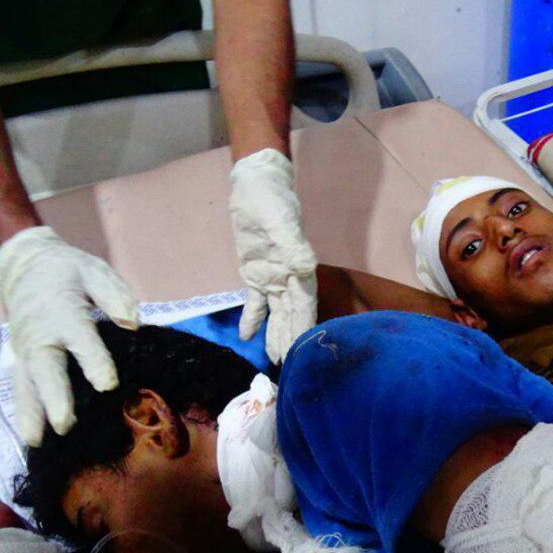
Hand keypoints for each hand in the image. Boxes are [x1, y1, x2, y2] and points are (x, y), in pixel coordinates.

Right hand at [0, 227, 139, 445]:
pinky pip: (21, 386)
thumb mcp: (94, 271)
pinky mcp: (21, 359)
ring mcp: (26, 349)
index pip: (80, 340)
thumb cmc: (68, 271)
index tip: (108, 384)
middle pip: (47, 369)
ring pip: (27, 384)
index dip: (94, 362)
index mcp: (63, 313)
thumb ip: (114, 295)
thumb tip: (133, 322)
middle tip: (64, 425)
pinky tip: (31, 436)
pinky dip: (24, 411)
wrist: (25, 266)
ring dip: (31, 414)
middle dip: (55, 398)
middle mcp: (41, 335)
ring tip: (36, 441)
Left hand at [228, 149, 318, 363]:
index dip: (303, 329)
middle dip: (292, 340)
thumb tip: (305, 269)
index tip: (304, 352)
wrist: (255, 185)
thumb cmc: (272, 202)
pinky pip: (254, 303)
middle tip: (289, 367)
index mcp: (299, 269)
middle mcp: (288, 278)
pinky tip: (247, 336)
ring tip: (276, 359)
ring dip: (277, 335)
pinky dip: (252, 319)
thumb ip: (293, 247)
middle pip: (292, 316)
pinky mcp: (253, 274)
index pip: (304, 306)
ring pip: (276, 314)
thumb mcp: (282, 222)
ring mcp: (271, 278)